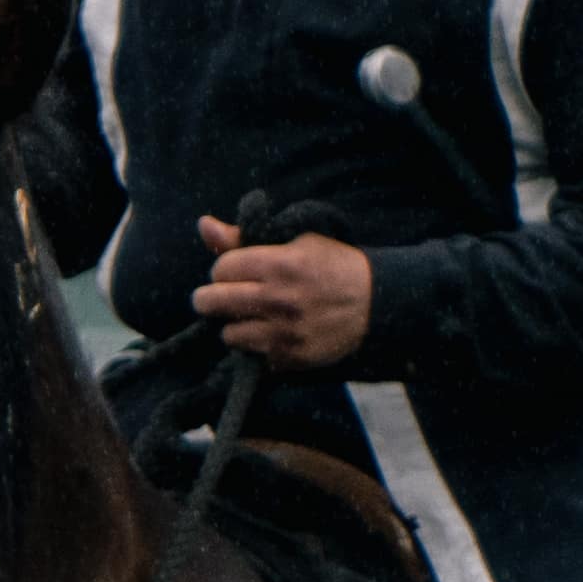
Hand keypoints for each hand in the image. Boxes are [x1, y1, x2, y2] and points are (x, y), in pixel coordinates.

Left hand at [193, 215, 374, 368]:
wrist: (378, 302)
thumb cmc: (333, 266)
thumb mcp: (296, 240)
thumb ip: (245, 238)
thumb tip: (204, 225)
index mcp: (278, 264)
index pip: (220, 269)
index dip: (224, 270)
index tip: (236, 274)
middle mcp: (278, 299)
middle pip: (212, 302)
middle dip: (210, 299)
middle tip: (220, 300)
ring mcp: (285, 331)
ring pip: (228, 334)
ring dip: (235, 326)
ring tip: (252, 319)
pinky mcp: (294, 356)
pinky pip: (255, 355)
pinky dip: (259, 347)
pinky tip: (274, 335)